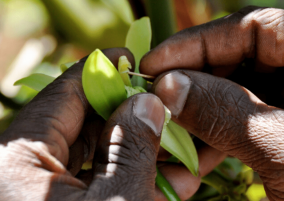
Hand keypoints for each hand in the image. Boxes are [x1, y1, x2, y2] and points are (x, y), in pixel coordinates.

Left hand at [0, 48, 166, 200]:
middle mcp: (21, 171)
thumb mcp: (117, 199)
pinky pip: (91, 180)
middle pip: (79, 124)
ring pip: (90, 154)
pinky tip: (164, 181)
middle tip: (159, 108)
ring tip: (173, 152)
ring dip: (134, 153)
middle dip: (126, 116)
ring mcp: (39, 189)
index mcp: (17, 161)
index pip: (62, 96)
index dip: (100, 72)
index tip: (128, 57)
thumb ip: (130, 147)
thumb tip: (146, 103)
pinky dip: (125, 178)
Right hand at [141, 6, 283, 200]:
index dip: (198, 42)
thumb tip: (168, 86)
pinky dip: (210, 132)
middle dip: (192, 79)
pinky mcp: (279, 128)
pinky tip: (191, 150)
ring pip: (231, 91)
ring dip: (196, 110)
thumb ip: (227, 113)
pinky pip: (236, 118)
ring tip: (169, 128)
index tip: (155, 63)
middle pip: (237, 59)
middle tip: (157, 96)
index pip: (254, 28)